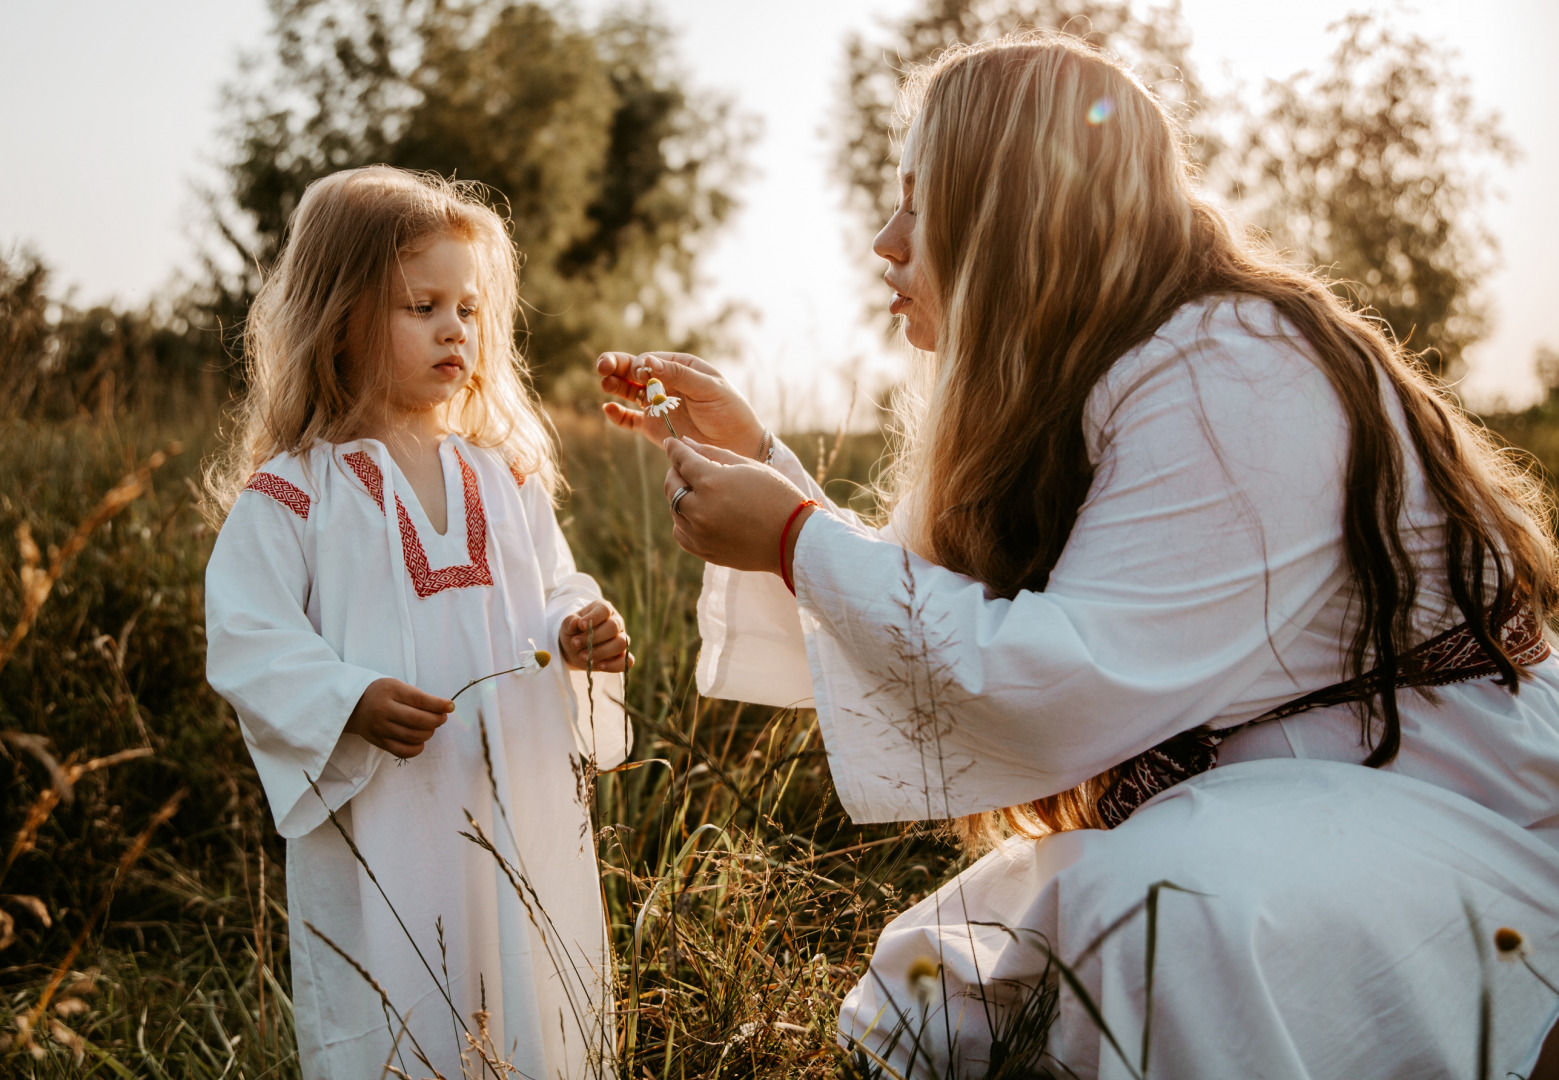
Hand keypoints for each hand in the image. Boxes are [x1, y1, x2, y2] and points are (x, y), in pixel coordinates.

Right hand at [344, 678, 452, 758]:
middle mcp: (383, 709)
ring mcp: (379, 727)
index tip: (450, 707)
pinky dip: (417, 748)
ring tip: (430, 727)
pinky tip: (421, 741)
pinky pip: (402, 751)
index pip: (419, 700)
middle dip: (436, 720)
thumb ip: (418, 697)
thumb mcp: (397, 686)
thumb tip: (445, 709)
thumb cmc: (383, 693)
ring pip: (413, 736)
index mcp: (390, 690)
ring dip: (429, 733)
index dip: (438, 705)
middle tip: (441, 718)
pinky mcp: (378, 741)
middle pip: (418, 720)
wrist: (354, 705)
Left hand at [560, 599, 633, 672]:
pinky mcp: (622, 656)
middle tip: (575, 644)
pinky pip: (627, 661)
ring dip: (601, 652)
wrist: (574, 650)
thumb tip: (575, 622)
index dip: (594, 617)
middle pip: (613, 627)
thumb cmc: (573, 632)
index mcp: (603, 610)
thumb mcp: (567, 625)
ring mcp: (622, 639)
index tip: (581, 625)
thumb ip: (569, 622)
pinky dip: (614, 665)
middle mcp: (616, 622)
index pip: (605, 610)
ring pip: (621, 644)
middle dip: (594, 637)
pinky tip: (600, 666)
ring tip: (582, 656)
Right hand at [598, 352, 765, 457]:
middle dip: (616, 366)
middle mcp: (666, 383)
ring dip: (614, 385)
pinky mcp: (653, 427)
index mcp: (680, 367)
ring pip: (627, 391)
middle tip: (603, 366)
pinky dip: (617, 415)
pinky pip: (629, 420)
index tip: (641, 373)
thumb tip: (649, 362)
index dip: (640, 365)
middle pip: (633, 371)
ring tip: (604, 383)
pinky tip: (608, 408)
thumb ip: (680, 375)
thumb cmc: (730, 411)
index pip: (651, 361)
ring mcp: (657, 405)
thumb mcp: (710, 388)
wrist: (738, 445)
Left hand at [662, 438, 816, 575]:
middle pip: (672, 485)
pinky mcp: (704, 550)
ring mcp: (700, 533)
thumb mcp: (748, 466)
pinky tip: (700, 513)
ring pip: (674, 509)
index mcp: (712, 482)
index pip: (681, 460)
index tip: (672, 442)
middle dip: (676, 471)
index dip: (674, 448)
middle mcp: (700, 509)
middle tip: (688, 466)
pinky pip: (680, 532)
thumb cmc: (777, 496)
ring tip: (700, 491)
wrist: (794, 538)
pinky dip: (684, 521)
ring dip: (681, 496)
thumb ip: (712, 453)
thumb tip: (685, 442)